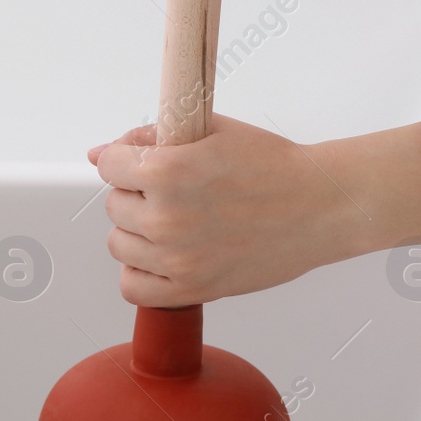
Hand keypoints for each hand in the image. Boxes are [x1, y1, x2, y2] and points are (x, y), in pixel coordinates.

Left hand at [87, 116, 420, 306]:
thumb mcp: (211, 131)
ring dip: (137, 231)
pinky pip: (133, 288)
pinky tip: (163, 255)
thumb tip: (100, 153)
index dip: (126, 159)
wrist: (320, 205)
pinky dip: (140, 272)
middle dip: (135, 193)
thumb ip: (151, 137)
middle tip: (173, 191)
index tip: (144, 163)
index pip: (109, 165)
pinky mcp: (192, 289)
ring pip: (118, 244)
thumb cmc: (275, 166)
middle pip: (113, 205)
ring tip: (173, 221)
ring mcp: (177, 259)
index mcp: (168, 170)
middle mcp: (166, 218)